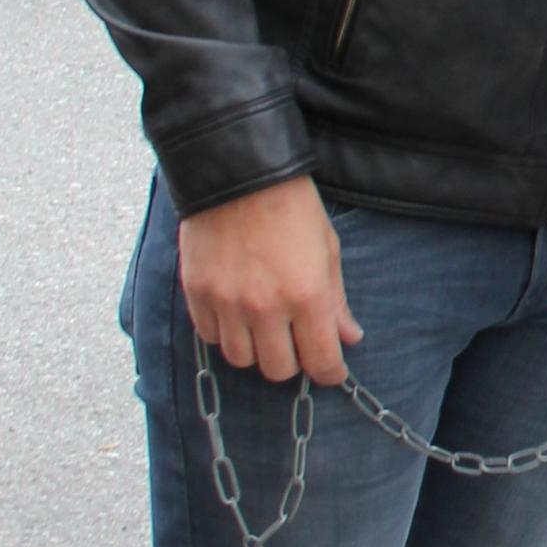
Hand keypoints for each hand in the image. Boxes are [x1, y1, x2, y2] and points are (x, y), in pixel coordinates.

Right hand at [177, 176, 362, 385]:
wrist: (238, 173)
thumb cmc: (291, 207)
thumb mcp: (327, 249)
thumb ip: (336, 301)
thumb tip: (349, 338)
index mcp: (307, 296)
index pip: (321, 362)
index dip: (330, 373)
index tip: (330, 370)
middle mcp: (266, 307)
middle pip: (278, 370)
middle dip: (292, 361)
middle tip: (294, 342)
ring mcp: (228, 303)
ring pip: (241, 359)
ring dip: (256, 349)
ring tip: (262, 326)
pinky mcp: (198, 293)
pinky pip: (210, 337)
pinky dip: (225, 332)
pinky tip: (235, 312)